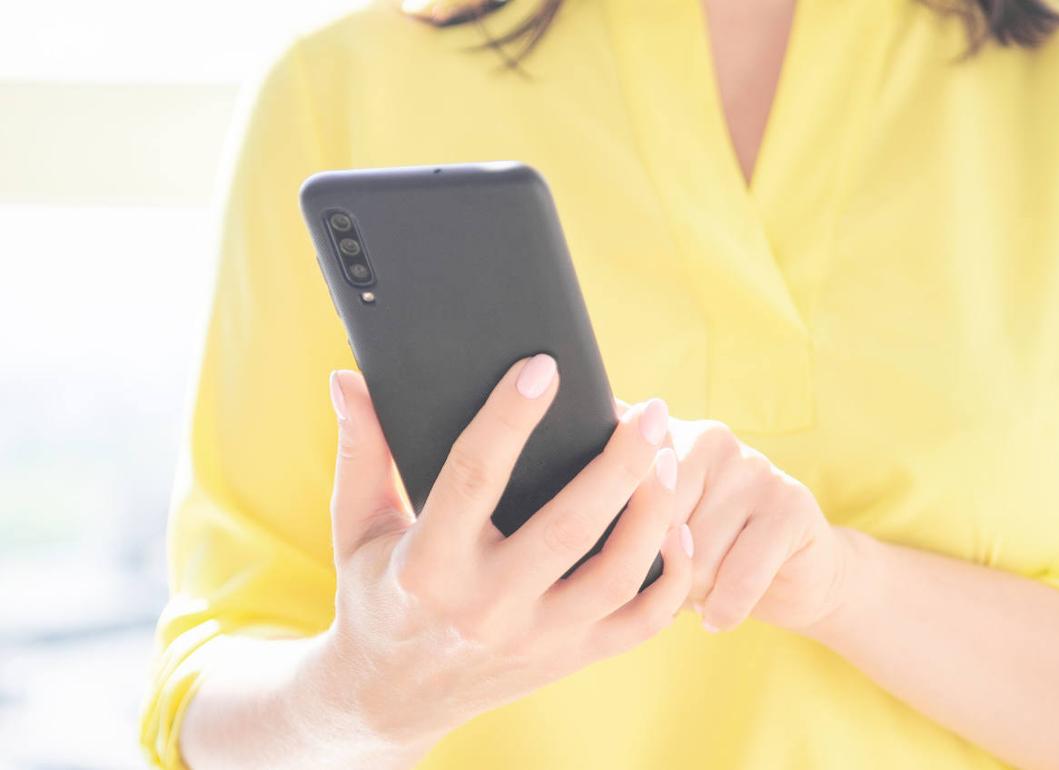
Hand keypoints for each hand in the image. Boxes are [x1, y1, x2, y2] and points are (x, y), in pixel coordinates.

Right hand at [321, 356, 694, 752]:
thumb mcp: (358, 526)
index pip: (475, 475)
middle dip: (619, 463)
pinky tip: (679, 528)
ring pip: (616, 575)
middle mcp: (486, 607)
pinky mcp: (569, 659)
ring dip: (653, 513)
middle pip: (569, 528)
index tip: (544, 366)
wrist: (391, 698)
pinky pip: (640, 623)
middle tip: (648, 410)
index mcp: (428, 565)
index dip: (509, 416)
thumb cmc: (377, 595)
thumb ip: (361, 450)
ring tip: (668, 458)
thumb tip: (349, 378)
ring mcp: (535, 639)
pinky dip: (671, 577)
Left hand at [613, 399, 863, 638]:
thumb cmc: (698, 557)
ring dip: (694, 592)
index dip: (611, 526)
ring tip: (702, 586)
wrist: (792, 577)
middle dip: (656, 570)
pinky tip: (720, 613)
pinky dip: (725, 607)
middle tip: (671, 578)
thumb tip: (567, 532)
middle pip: (651, 523)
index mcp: (659, 434)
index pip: (614, 471)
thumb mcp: (645, 536)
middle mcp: (706, 437)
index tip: (614, 549)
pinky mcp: (789, 504)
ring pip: (694, 555)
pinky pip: (738, 574)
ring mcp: (752, 466)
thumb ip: (608, 515)